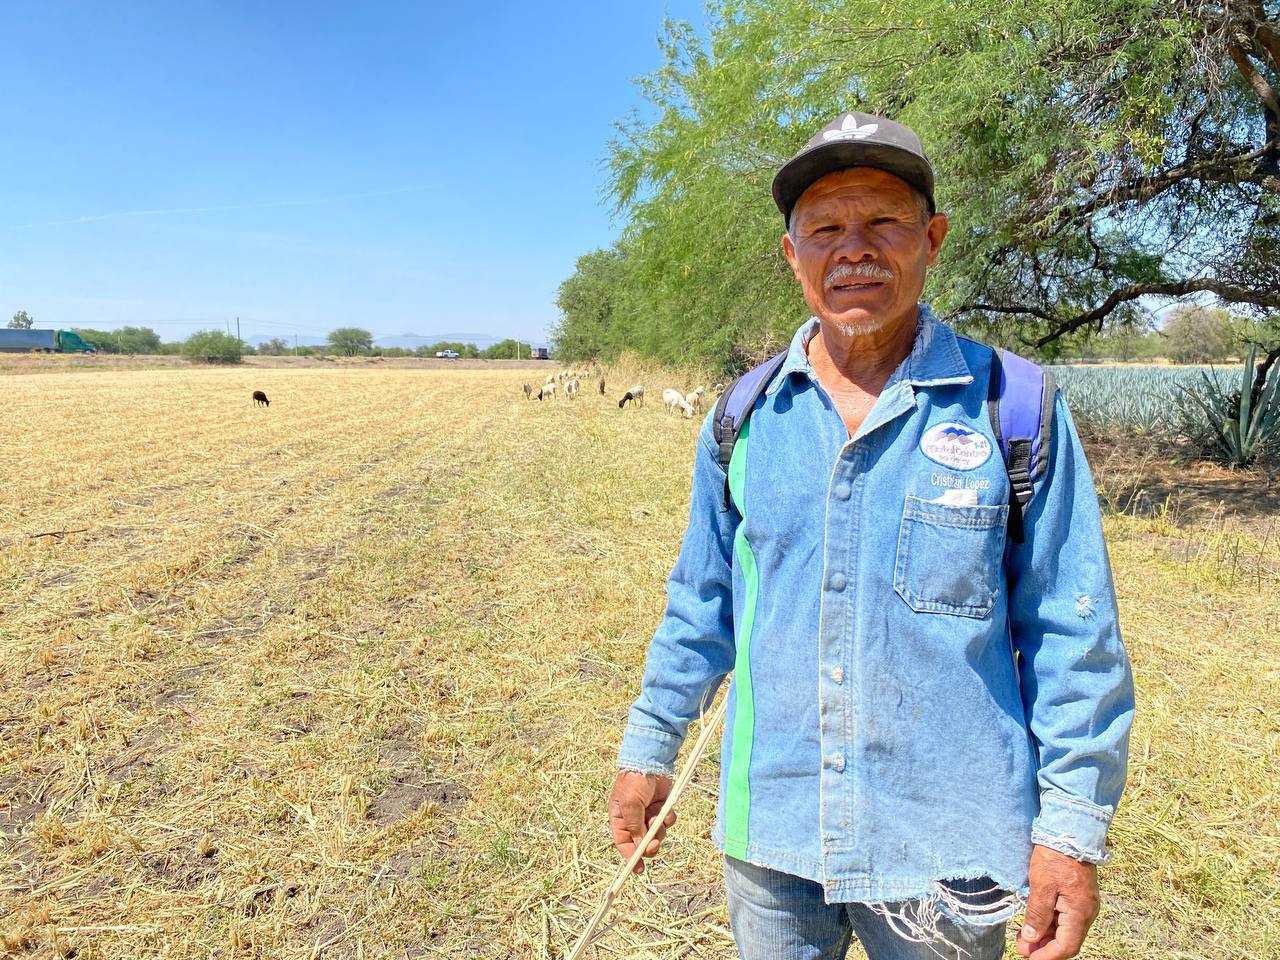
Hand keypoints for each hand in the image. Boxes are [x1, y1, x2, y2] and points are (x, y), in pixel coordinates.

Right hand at [607, 771, 676, 874]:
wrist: (651, 760)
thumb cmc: (634, 781)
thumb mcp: (629, 805)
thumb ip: (634, 827)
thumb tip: (640, 846)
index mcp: (619, 818)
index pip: (623, 843)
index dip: (631, 857)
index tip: (639, 870)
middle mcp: (634, 818)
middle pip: (642, 842)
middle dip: (650, 844)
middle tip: (655, 843)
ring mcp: (648, 813)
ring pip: (657, 833)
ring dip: (660, 829)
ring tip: (659, 816)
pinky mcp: (662, 807)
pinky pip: (667, 822)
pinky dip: (668, 819)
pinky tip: (667, 810)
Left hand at [1016, 844, 1100, 958]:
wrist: (1071, 831)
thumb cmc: (1055, 857)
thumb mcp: (1041, 886)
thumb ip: (1037, 915)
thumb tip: (1032, 939)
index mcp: (1079, 914)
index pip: (1066, 947)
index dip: (1047, 956)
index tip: (1029, 957)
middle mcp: (1086, 913)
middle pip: (1067, 941)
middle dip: (1044, 947)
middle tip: (1022, 947)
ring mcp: (1084, 904)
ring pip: (1065, 929)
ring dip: (1046, 936)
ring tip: (1024, 936)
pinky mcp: (1078, 895)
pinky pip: (1066, 917)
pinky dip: (1051, 923)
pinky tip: (1035, 921)